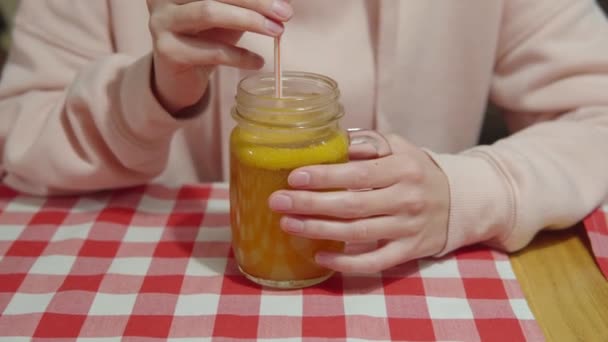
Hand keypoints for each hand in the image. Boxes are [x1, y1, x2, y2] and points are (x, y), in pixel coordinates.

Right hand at [146, 0, 292, 112]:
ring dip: (250, 21)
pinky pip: (211, 51)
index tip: (283, 0)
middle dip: (256, 1)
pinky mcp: (166, 50)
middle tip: (286, 13)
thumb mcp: (231, 11)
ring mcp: (161, 21)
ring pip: (209, 12)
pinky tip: (258, 62)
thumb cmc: (208, 35)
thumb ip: (250, 3)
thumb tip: (284, 0)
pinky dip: (240, 56)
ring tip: (277, 32)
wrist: (181, 74)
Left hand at [268, 134, 449, 273]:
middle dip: (310, 204)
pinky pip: (375, 262)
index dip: (324, 177)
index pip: (358, 174)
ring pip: (358, 233)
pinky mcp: (408, 251)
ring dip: (319, 230)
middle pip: (352, 205)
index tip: (294, 177)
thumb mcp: (400, 147)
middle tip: (278, 201)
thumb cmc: (417, 171)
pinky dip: (346, 263)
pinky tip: (320, 256)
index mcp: (403, 169)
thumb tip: (337, 142)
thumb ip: (370, 144)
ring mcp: (408, 228)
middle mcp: (407, 199)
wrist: (458, 201)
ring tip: (287, 224)